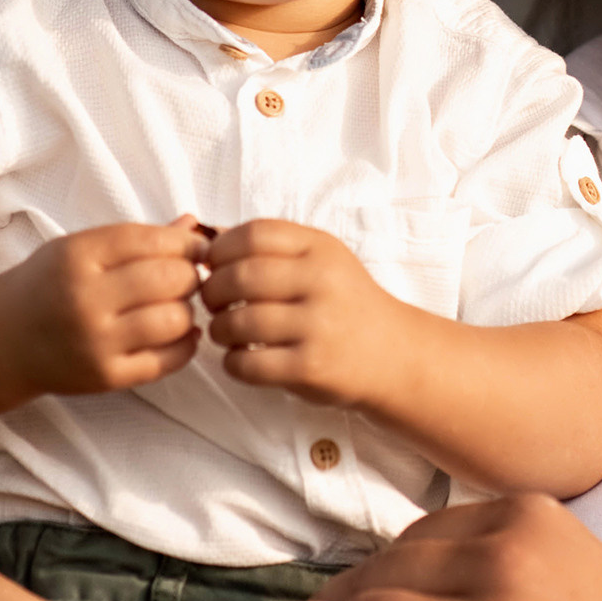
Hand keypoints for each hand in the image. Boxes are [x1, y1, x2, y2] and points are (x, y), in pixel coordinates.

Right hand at [0, 217, 208, 397]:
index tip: (196, 247)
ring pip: (175, 319)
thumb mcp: (80, 248)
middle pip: (170, 278)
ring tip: (177, 304)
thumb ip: (137, 238)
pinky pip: (168, 360)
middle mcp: (85, 299)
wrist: (6, 339)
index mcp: (77, 256)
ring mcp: (96, 342)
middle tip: (187, 276)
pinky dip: (186, 344)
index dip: (185, 242)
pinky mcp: (106, 376)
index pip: (151, 240)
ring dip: (187, 309)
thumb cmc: (50, 284)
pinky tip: (181, 332)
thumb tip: (194, 226)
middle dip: (190, 274)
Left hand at [200, 219, 413, 410]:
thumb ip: (272, 247)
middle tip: (213, 302)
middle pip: (240, 276)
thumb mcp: (322, 261)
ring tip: (225, 331)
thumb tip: (206, 236)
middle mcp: (321, 282)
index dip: (221, 248)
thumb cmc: (347, 303)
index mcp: (321, 249)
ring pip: (239, 322)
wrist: (395, 353)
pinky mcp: (311, 366)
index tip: (214, 264)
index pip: (255, 234)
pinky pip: (248, 363)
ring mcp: (318, 326)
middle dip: (213, 291)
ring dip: (219, 329)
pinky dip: (232, 362)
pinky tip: (240, 358)